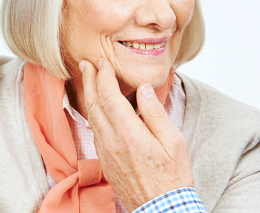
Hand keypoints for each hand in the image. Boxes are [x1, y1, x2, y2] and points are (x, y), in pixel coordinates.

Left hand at [76, 59, 192, 210]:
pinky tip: (98, 109)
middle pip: (94, 104)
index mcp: (129, 133)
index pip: (109, 96)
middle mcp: (111, 142)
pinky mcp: (106, 161)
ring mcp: (106, 152)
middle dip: (89, 80)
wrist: (160, 207)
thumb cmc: (172, 177)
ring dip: (89, 96)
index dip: (103, 76)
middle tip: (86, 63)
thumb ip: (155, 113)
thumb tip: (143, 90)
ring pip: (91, 118)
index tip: (102, 62)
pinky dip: (93, 113)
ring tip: (89, 80)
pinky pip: (95, 132)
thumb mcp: (173, 141)